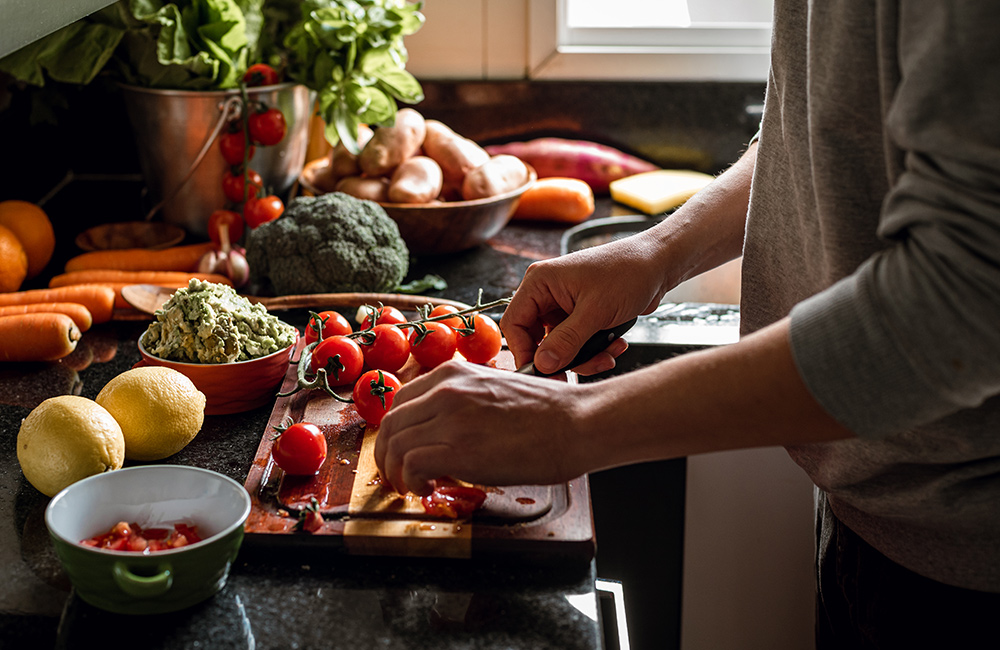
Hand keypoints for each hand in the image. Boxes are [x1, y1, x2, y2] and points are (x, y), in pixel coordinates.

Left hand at [374, 360, 591, 495]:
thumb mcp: (495, 389)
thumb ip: (465, 400)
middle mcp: (446, 390)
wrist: (578, 422)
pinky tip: (427, 489)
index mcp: (453, 373)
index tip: (402, 449)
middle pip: (391, 424)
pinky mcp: (458, 448)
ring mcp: (450, 418)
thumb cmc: (549, 411)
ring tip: (412, 487)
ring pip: (395, 445)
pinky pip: (411, 465)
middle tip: (398, 475)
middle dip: (388, 454)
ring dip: (396, 472)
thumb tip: (447, 428)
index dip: (396, 431)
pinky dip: (411, 481)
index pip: (401, 401)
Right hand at [500, 237, 666, 373]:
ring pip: (560, 345)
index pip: (515, 324)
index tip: (543, 371)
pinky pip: (577, 342)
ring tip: (608, 354)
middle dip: (562, 358)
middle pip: (537, 339)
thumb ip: (566, 341)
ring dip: (584, 356)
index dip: (525, 352)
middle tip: (578, 371)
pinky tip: (615, 344)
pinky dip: (595, 350)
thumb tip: (542, 364)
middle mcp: (548, 293)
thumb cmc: (628, 271)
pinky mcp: (581, 314)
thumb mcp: (596, 311)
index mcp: (540, 282)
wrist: (659, 263)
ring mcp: (564, 304)